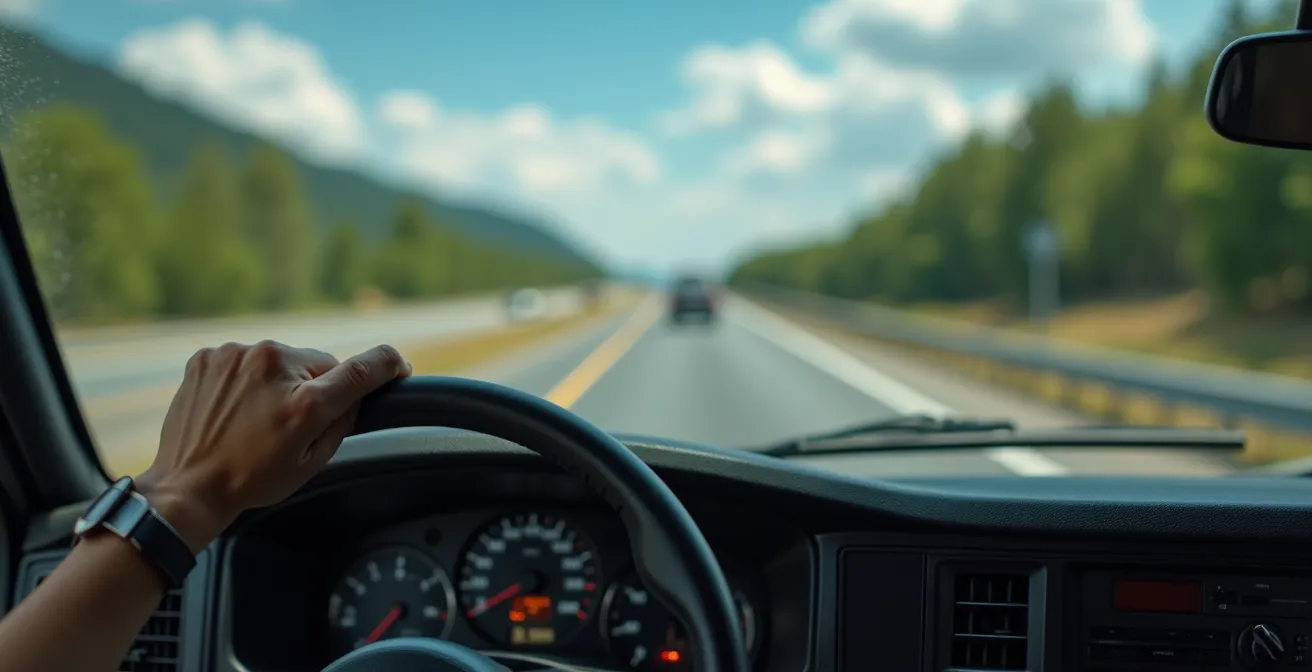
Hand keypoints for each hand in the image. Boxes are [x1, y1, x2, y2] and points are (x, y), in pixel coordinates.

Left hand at [136, 341, 411, 550]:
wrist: (187, 485)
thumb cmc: (251, 478)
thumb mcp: (313, 461)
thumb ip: (343, 420)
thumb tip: (356, 392)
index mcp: (304, 401)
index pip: (363, 368)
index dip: (388, 365)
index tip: (399, 366)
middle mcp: (273, 366)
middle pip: (318, 365)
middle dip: (314, 387)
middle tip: (291, 423)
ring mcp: (237, 356)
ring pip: (281, 360)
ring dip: (279, 381)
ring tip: (255, 419)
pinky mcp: (210, 356)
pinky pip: (248, 360)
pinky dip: (248, 378)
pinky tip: (235, 408)